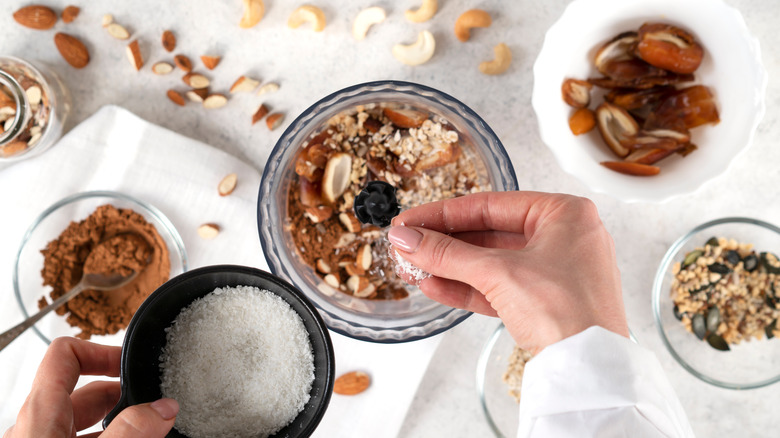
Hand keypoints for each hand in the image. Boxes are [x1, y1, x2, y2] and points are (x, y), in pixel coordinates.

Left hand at [4, 337, 177, 437]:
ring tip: (151, 430)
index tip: (131, 363)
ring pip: (85, 424)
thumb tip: (163, 408)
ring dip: (120, 421)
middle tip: (155, 406)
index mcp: (40, 412)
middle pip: (82, 391)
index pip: (65, 354)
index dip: (101, 351)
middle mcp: (36, 427)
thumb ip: (129, 431)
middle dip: (123, 395)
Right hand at [388, 191, 628, 353]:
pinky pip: (499, 287)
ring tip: (415, 268)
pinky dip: (468, 287)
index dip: (444, 213)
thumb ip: (447, 254)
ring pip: (491, 263)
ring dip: (450, 267)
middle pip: (489, 233)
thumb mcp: (499, 274)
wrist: (589, 370)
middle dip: (444, 243)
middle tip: (409, 245)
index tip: (412, 220)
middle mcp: (564, 237)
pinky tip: (436, 286)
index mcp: (564, 214)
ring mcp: (556, 271)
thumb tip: (409, 240)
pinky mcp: (546, 302)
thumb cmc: (570, 312)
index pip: (491, 205)